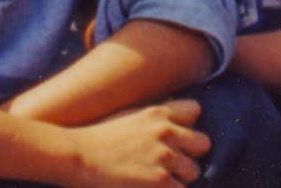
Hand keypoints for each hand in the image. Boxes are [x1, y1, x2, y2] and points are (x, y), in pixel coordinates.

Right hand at [68, 100, 207, 187]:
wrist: (77, 157)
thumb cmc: (97, 137)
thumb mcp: (126, 115)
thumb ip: (153, 110)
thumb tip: (172, 102)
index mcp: (157, 112)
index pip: (194, 110)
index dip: (188, 126)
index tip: (177, 138)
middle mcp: (165, 132)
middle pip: (203, 143)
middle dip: (190, 155)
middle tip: (173, 165)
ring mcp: (164, 157)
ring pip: (194, 172)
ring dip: (179, 178)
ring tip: (159, 181)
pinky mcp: (160, 182)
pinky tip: (152, 187)